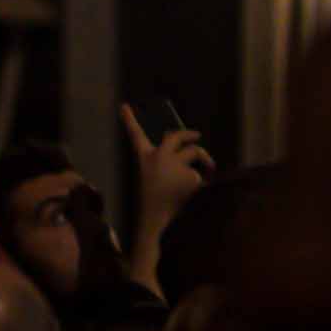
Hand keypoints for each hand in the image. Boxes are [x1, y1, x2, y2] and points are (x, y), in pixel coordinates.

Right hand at [121, 103, 212, 245]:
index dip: (130, 121)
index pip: (136, 136)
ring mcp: (174, 164)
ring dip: (204, 160)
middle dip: (188, 134)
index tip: (124, 106)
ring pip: (195, 154)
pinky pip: (203, 174)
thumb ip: (170, 162)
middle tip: (197, 136)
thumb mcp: (158, 178)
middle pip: (176, 136)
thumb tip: (191, 149)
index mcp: (146, 159)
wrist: (158, 224)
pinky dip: (204, 183)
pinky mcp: (190, 175)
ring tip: (206, 172)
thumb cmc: (157, 204)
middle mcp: (159, 157)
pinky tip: (195, 196)